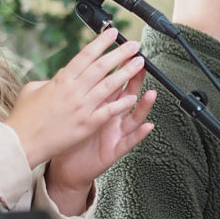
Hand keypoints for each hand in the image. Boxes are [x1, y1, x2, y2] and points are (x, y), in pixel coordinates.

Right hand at [6, 28, 145, 167]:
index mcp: (61, 80)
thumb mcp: (33, 89)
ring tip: (138, 63)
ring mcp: (82, 108)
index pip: (85, 56)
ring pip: (110, 86)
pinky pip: (108, 111)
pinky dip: (121, 103)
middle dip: (120, 54)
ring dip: (126, 73)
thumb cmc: (25, 117)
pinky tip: (132, 97)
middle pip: (102, 67)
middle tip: (133, 45)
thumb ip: (51, 80)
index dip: (101, 43)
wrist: (22, 142)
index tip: (112, 34)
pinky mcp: (86, 125)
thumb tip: (62, 75)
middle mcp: (74, 91)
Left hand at [46, 68, 155, 214]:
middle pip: (127, 95)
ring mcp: (116, 133)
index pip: (112, 82)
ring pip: (133, 117)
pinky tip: (148, 126)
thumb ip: (76, 91)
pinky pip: (129, 142)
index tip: (125, 51)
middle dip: (135, 80)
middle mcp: (112, 117)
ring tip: (151, 93)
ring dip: (144, 106)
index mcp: (100, 105)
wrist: (68, 167)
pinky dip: (139, 135)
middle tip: (141, 64)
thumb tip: (69, 69)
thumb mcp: (72, 111)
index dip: (119, 67)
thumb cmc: (69, 139)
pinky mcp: (115, 150)